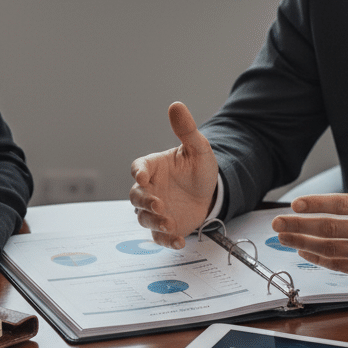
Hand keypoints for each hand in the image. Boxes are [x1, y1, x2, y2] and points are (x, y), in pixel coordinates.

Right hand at [129, 101, 218, 249]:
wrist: (211, 193)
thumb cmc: (199, 169)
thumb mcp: (198, 148)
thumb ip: (186, 130)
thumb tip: (176, 105)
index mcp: (153, 168)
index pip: (138, 168)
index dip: (138, 172)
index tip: (142, 177)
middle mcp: (150, 190)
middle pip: (135, 197)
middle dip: (144, 202)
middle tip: (158, 204)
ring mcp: (155, 210)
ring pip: (144, 218)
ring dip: (153, 221)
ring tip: (169, 222)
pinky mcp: (165, 227)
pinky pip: (159, 237)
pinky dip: (166, 241)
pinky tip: (178, 241)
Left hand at [271, 131, 347, 280]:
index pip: (340, 204)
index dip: (315, 204)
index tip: (295, 204)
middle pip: (330, 229)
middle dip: (299, 226)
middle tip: (278, 222)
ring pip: (331, 249)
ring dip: (303, 243)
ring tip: (284, 237)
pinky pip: (340, 265)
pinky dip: (319, 259)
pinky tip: (304, 251)